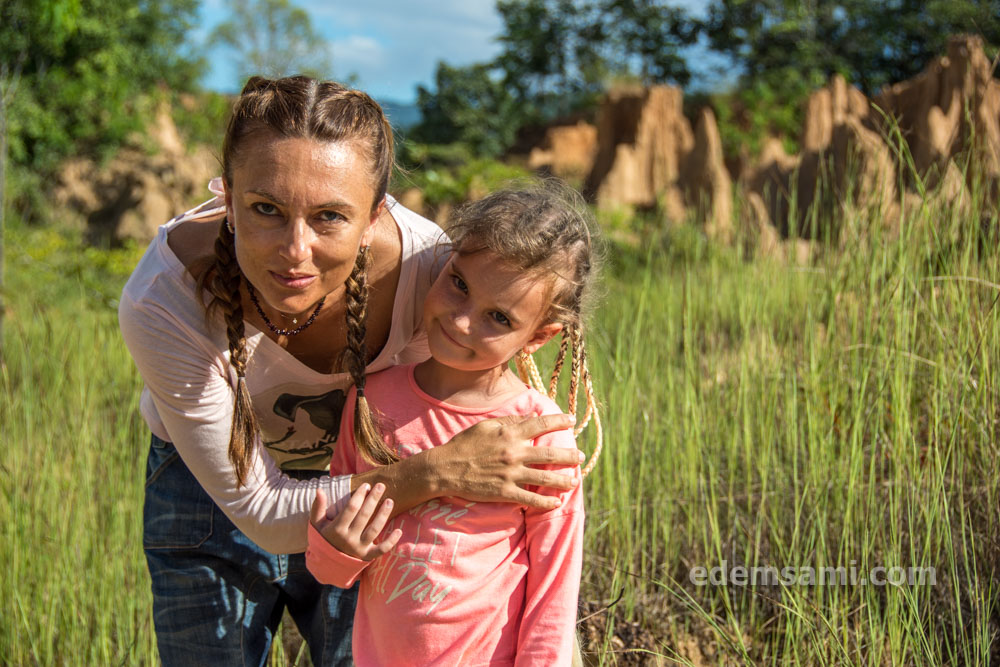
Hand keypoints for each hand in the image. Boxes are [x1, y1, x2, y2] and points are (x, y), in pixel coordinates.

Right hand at [310, 485, 401, 560]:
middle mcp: (349, 539)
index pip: (350, 508)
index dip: (359, 495)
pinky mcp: (367, 556)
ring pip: (374, 530)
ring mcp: (359, 548)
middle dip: (373, 499)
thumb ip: (318, 507)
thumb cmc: (324, 538)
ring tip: (390, 501)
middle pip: (364, 516)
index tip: (366, 485)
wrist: (326, 564)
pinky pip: (381, 550)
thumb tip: (319, 489)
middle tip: (381, 486)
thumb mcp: (317, 524)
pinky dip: (391, 541)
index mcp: (337, 529)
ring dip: (383, 515)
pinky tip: (399, 531)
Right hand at [426, 413, 582, 510]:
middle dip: (568, 456)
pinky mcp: (505, 492)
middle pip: (549, 454)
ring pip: (545, 478)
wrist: (445, 469)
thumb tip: (530, 416)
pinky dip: (545, 502)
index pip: (539, 424)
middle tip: (580, 456)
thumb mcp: (485, 426)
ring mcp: (511, 474)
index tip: (571, 420)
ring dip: (563, 481)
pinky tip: (556, 502)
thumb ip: (509, 421)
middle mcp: (514, 453)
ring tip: (575, 482)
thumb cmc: (464, 445)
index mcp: (509, 434)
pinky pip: (530, 499)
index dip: (558, 421)